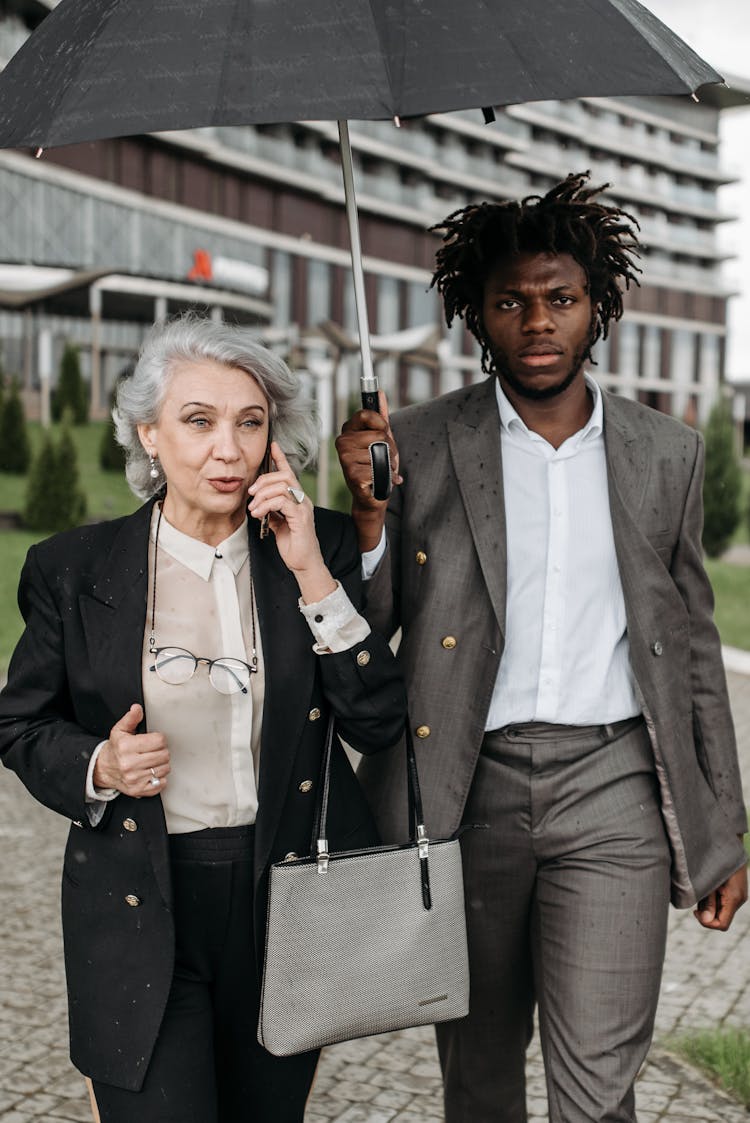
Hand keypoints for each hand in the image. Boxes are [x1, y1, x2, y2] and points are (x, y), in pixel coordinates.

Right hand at [93, 703, 169, 797]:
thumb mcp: (120, 730)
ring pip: (165, 769)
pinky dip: (160, 778)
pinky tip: (151, 772)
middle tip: (153, 750)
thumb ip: (131, 718)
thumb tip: (137, 708)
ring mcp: (134, 779)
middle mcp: (129, 764)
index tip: (153, 740)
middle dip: (162, 751)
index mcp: (126, 747)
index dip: (159, 739)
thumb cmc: (115, 749)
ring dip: (162, 764)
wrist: (103, 769)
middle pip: (164, 755)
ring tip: (152, 761)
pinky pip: (161, 783)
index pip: (159, 741)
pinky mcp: (138, 790)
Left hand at [247, 442, 335, 602]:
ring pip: (282, 487)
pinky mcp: (301, 517)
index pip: (289, 473)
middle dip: (264, 480)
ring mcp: (303, 508)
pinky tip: (258, 514)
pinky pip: (282, 502)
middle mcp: (303, 500)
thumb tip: (260, 503)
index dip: (281, 458)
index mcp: (297, 500)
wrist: (304, 564)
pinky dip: (267, 505)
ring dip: (262, 495)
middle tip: (251, 492)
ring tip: (253, 508)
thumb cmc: (293, 546)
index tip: (273, 445)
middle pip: (284, 476)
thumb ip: (272, 511)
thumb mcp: (278, 525)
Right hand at [335, 391, 400, 551]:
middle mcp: (343, 442)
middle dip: (390, 447)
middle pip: (379, 434)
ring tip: (381, 470)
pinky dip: (385, 476)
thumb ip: (380, 416)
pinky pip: (379, 467)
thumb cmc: (376, 465)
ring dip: (389, 463)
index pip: (365, 414)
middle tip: (386, 458)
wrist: (373, 495)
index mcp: (348, 431)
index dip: (381, 423)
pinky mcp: (352, 474)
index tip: (384, 431)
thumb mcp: (382, 438)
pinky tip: (377, 480)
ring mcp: (345, 458)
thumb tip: (379, 392)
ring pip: (380, 451)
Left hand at [693, 863, 747, 930]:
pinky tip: (707, 888)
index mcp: (734, 898)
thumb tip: (706, 920)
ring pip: (722, 911)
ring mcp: (739, 896)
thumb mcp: (710, 882)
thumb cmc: (717, 861)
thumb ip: (708, 902)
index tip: (695, 911)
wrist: (729, 844)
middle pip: (721, 919)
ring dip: (710, 905)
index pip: (722, 924)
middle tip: (697, 897)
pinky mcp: (735, 892)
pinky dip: (714, 900)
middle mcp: (739, 900)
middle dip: (707, 913)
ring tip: (703, 889)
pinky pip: (724, 903)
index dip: (707, 923)